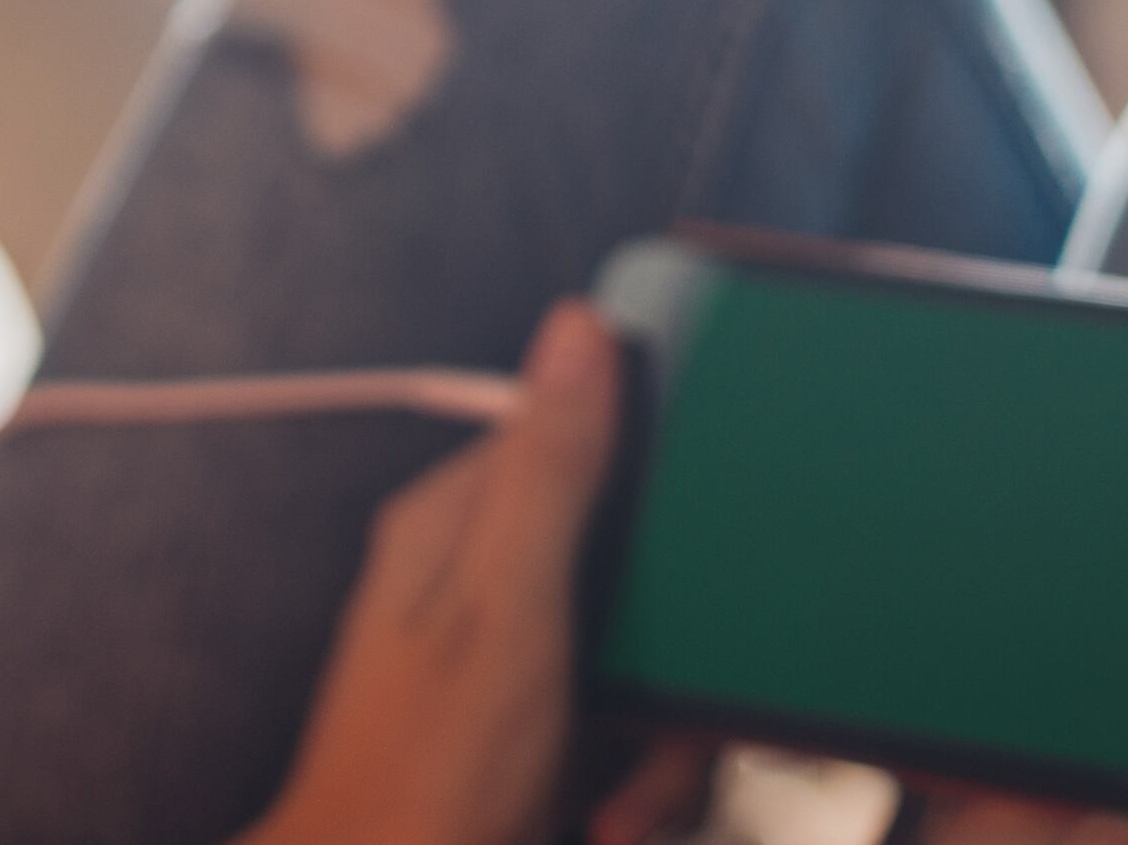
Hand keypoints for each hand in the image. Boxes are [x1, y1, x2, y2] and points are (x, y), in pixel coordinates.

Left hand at [237, 301, 703, 844]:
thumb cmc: (425, 778)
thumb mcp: (508, 608)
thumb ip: (549, 472)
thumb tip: (577, 331)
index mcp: (454, 528)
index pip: (579, 445)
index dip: (656, 491)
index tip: (703, 545)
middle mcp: (473, 584)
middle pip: (626, 566)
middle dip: (671, 653)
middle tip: (659, 723)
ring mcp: (503, 665)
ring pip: (637, 660)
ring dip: (659, 741)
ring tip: (623, 799)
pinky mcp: (530, 734)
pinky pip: (622, 732)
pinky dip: (636, 782)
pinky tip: (609, 818)